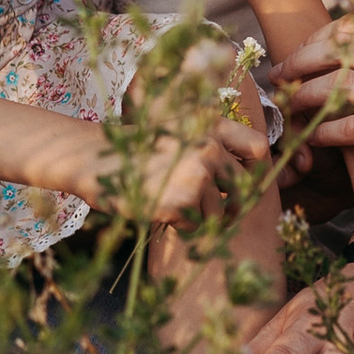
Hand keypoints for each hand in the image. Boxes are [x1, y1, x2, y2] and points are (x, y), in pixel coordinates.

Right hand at [121, 109, 272, 226]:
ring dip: (201, 217)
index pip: (257, 149)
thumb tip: (246, 181)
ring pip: (218, 212)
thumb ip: (211, 146)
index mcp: (210, 127)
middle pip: (243, 188)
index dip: (255, 170)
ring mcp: (196, 176)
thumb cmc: (138, 149)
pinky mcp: (181, 203)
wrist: (96, 159)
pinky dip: (180, 226)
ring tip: (176, 205)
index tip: (243, 183)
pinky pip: (195, 226)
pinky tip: (161, 209)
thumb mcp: (178, 132)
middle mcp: (208, 148)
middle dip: (234, 206)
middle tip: (220, 215)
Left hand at [275, 16, 353, 216]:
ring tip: (288, 107)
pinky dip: (322, 133)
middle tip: (282, 75)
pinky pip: (349, 130)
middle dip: (303, 59)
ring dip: (305, 96)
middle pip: (344, 48)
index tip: (304, 52)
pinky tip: (310, 140)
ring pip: (339, 86)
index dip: (323, 36)